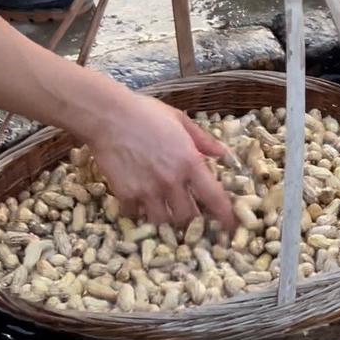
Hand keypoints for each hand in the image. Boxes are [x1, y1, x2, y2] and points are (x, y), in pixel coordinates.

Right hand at [84, 92, 235, 227]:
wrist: (109, 116)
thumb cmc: (146, 113)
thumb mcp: (180, 120)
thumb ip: (203, 140)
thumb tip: (222, 154)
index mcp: (189, 162)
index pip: (213, 197)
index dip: (224, 215)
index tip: (230, 226)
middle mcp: (171, 181)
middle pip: (188, 217)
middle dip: (191, 220)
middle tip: (190, 215)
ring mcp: (147, 190)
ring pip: (162, 221)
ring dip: (166, 218)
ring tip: (164, 209)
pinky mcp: (125, 195)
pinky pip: (135, 215)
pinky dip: (138, 212)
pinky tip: (139, 202)